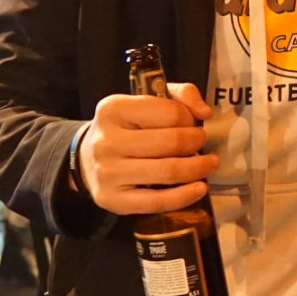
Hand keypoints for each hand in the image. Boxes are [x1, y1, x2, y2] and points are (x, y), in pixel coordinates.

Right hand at [79, 82, 218, 215]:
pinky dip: (184, 196)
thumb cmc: (126, 129)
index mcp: (114, 109)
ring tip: (208, 164)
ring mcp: (108, 172)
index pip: (169, 112)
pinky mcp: (112, 199)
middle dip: (196, 142)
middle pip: (171, 142)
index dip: (190, 119)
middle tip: (202, 143)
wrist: (88, 159)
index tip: (193, 124)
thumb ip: (181, 95)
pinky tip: (198, 188)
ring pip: (167, 172)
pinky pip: (157, 201)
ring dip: (197, 169)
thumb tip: (204, 112)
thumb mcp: (147, 101)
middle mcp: (106, 141)